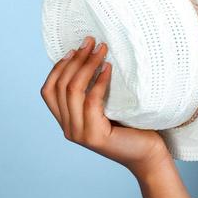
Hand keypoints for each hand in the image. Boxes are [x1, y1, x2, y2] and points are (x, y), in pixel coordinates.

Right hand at [41, 35, 169, 173]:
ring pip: (73, 91)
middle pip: (60, 87)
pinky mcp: (94, 136)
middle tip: (90, 41)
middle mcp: (68, 128)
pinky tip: (108, 68)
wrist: (148, 156)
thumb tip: (91, 58)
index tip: (74, 49)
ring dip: (86, 66)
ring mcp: (79, 133)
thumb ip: (93, 94)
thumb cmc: (132, 129)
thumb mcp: (106, 108)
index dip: (58, 67)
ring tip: (101, 50)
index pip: (49, 91)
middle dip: (74, 60)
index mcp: (67, 121)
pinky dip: (99, 82)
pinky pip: (91, 101)